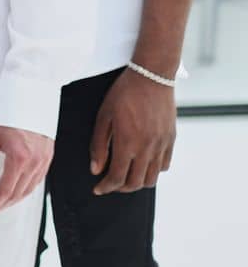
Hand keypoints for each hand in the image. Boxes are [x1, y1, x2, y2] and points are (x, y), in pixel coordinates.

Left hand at [0, 124, 53, 215]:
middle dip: (4, 204)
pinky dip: (26, 190)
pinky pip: (38, 181)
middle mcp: (34, 163)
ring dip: (15, 200)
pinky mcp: (48, 159)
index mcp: (19, 158)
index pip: (6, 190)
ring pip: (30, 190)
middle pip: (18, 194)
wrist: (31, 102)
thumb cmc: (10, 116)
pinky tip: (18, 191)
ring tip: (2, 203)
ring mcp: (44, 162)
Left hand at [90, 68, 176, 194]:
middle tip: (109, 184)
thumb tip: (96, 169)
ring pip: (152, 178)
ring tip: (126, 176)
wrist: (151, 77)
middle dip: (120, 188)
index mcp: (127, 144)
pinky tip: (142, 164)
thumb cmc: (123, 94)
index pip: (117, 178)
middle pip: (136, 183)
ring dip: (138, 182)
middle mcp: (147, 149)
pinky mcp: (171, 140)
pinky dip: (153, 171)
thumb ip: (99, 145)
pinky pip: (164, 165)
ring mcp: (162, 145)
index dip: (106, 187)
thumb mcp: (103, 117)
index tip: (98, 189)